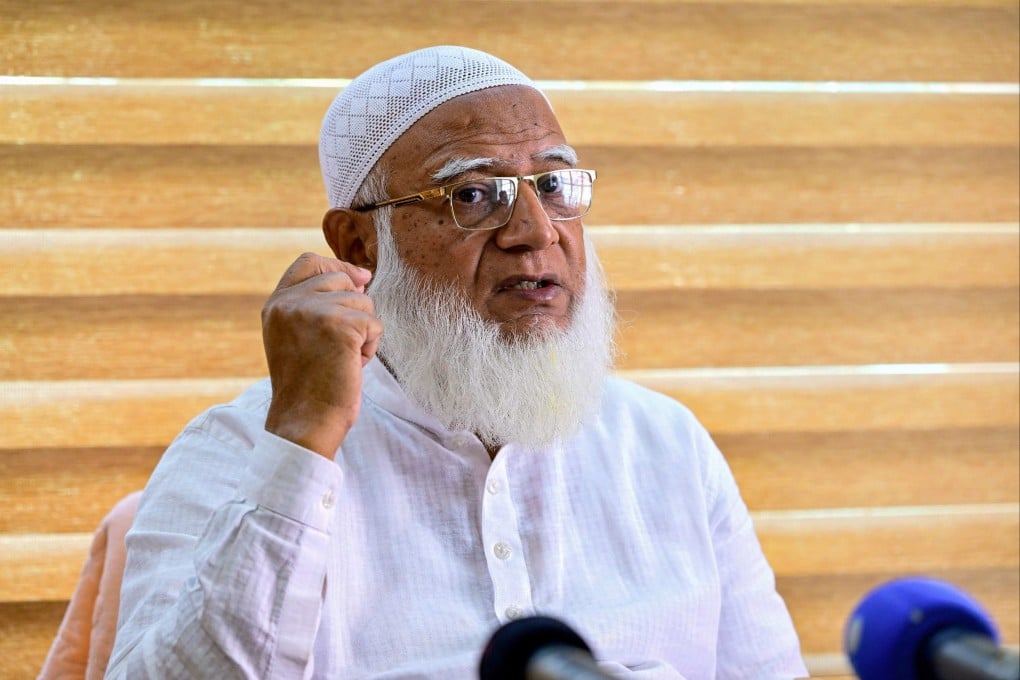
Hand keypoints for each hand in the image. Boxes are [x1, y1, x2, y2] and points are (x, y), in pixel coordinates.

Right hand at [261, 253, 382, 457]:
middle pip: (342, 279)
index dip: (337, 266)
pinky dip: (370, 348)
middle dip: (354, 309)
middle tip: (340, 345)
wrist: (305, 421)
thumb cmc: (307, 386)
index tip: (359, 280)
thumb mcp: (296, 336)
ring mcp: (314, 311)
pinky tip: (351, 366)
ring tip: (341, 359)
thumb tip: (361, 276)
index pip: (309, 262)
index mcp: (276, 304)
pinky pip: (374, 324)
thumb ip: (315, 305)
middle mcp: (290, 303)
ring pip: (363, 302)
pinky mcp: (339, 325)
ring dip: (362, 332)